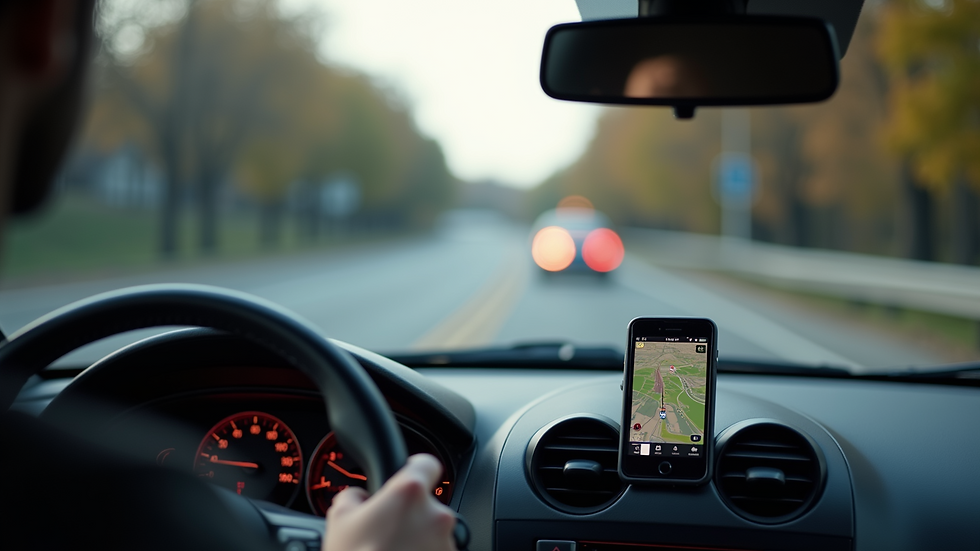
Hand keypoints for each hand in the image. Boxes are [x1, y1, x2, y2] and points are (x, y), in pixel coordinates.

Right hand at [324, 453, 455, 550]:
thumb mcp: (338, 519)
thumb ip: (353, 496)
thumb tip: (359, 497)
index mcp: (408, 492)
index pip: (426, 463)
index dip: (416, 467)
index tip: (410, 472)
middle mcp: (435, 514)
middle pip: (427, 503)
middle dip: (411, 515)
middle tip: (387, 531)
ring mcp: (446, 542)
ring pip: (433, 531)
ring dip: (418, 538)